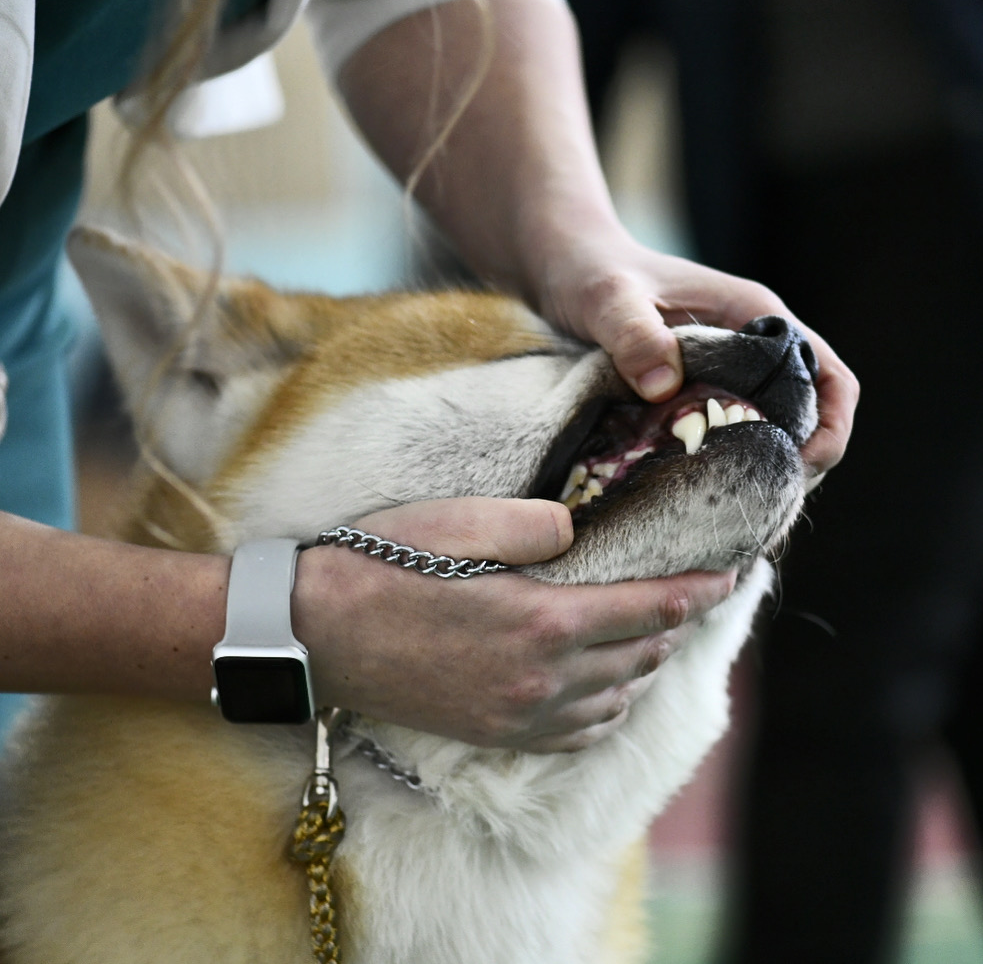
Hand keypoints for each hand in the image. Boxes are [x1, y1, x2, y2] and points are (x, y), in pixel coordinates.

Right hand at [291, 497, 734, 752]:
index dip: (696, 592)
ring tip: (651, 632)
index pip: (649, 608)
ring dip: (645, 662)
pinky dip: (610, 706)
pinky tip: (607, 685)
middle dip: (676, 623)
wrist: (318, 634)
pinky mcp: (497, 733)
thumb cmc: (384, 566)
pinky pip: (580, 733)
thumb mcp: (461, 521)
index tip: (729, 576)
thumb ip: (536, 524)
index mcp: (541, 620)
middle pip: (641, 654)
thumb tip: (579, 531)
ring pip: (617, 697)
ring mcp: (520, 714)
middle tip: (690, 594)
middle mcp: (542, 678)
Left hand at [530, 227, 859, 482]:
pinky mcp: (696, 388)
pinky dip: (722, 460)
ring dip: (758, 467)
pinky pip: (727, 430)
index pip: (827, 377)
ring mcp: (725, 368)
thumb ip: (633, 334)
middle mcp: (750, 343)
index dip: (828, 428)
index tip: (798, 470)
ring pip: (768, 428)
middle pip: (808, 414)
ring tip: (726, 507)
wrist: (563, 263)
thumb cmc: (590, 270)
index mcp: (754, 315)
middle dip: (795, 462)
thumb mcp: (606, 300)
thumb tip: (663, 386)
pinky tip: (693, 489)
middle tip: (755, 507)